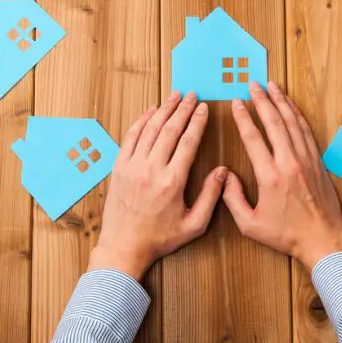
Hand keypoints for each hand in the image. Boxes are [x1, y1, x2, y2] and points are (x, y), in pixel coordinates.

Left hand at [88, 91, 226, 280]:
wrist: (124, 247)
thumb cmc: (160, 238)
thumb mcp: (194, 225)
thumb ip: (210, 197)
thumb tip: (223, 172)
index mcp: (172, 182)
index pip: (188, 142)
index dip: (197, 122)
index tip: (204, 108)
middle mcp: (151, 170)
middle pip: (169, 130)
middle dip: (182, 109)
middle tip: (192, 95)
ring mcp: (132, 167)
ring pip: (149, 129)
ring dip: (163, 110)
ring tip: (174, 96)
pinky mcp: (118, 168)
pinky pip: (130, 137)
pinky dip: (140, 121)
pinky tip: (150, 111)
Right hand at [223, 81, 341, 270]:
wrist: (322, 239)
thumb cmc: (286, 234)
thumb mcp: (250, 224)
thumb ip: (233, 198)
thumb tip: (226, 176)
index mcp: (270, 176)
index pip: (253, 138)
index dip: (243, 117)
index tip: (236, 103)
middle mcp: (289, 163)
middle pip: (274, 123)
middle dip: (262, 100)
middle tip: (253, 85)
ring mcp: (306, 160)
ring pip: (293, 123)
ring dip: (281, 102)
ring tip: (272, 86)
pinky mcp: (317, 162)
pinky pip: (306, 131)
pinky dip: (297, 115)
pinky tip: (291, 106)